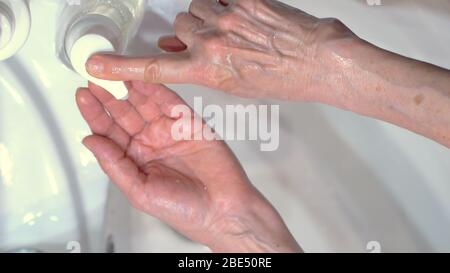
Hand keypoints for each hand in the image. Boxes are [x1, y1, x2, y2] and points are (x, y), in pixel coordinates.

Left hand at [76, 81, 300, 251]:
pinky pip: (171, 101)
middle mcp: (151, 142)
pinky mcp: (190, 122)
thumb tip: (90, 140)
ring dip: (129, 87)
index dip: (95, 114)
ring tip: (115, 71)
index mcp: (136, 158)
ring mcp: (170, 130)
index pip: (110, 131)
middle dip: (108, 95)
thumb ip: (114, 164)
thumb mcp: (139, 191)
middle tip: (95, 76)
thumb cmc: (185, 210)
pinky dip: (157, 89)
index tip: (83, 96)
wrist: (222, 209)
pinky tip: (142, 78)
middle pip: (124, 113)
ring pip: (145, 103)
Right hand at [85, 0, 353, 100]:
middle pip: (180, 26)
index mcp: (208, 70)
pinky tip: (242, 15)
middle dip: (193, 32)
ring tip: (232, 27)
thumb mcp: (234, 84)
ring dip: (208, 15)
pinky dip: (225, 3)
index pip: (155, 70)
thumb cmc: (280, 78)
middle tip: (216, 41)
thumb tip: (171, 52)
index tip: (99, 66)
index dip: (123, 67)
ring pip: (197, 7)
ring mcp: (227, 17)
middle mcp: (212, 42)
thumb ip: (199, 66)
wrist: (316, 60)